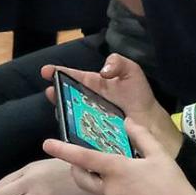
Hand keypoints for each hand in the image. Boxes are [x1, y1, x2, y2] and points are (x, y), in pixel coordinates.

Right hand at [42, 55, 176, 151]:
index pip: (72, 76)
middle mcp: (87, 99)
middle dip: (55, 92)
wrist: (149, 120)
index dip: (58, 72)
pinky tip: (69, 128)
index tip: (46, 71)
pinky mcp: (92, 132)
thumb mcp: (130, 70)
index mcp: (93, 83)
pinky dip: (72, 129)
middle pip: (66, 95)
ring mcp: (88, 116)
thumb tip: (103, 71)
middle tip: (50, 91)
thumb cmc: (138, 95)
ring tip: (59, 109)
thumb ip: (117, 62)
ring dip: (62, 110)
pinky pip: (78, 130)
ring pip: (69, 113)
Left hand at [44, 121, 195, 194]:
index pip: (84, 157)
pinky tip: (129, 187)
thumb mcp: (159, 154)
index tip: (46, 144)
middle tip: (80, 157)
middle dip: (75, 167)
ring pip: (94, 188)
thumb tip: (127, 121)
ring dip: (94, 178)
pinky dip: (109, 189)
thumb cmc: (172, 184)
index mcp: (117, 170)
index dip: (63, 150)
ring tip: (111, 170)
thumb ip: (141, 136)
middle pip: (80, 177)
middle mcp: (109, 188)